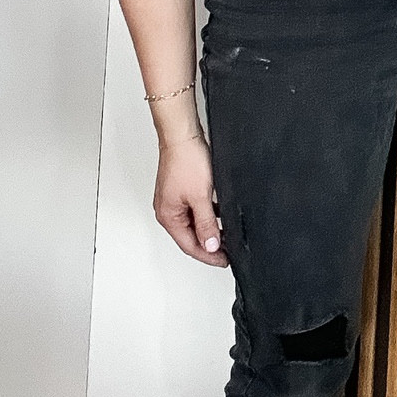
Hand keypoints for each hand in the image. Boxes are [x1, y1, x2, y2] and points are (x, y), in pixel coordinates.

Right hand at [154, 132, 227, 265]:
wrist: (183, 135)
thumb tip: (211, 245)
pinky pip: (195, 209)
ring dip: (210, 229)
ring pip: (194, 222)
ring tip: (227, 235)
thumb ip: (206, 223)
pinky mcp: (181, 190)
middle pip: (190, 236)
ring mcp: (174, 200)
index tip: (225, 260)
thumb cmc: (186, 160)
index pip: (190, 245)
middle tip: (228, 251)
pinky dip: (208, 215)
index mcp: (168, 217)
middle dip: (209, 244)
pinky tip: (220, 214)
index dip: (209, 255)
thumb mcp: (201, 197)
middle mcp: (168, 211)